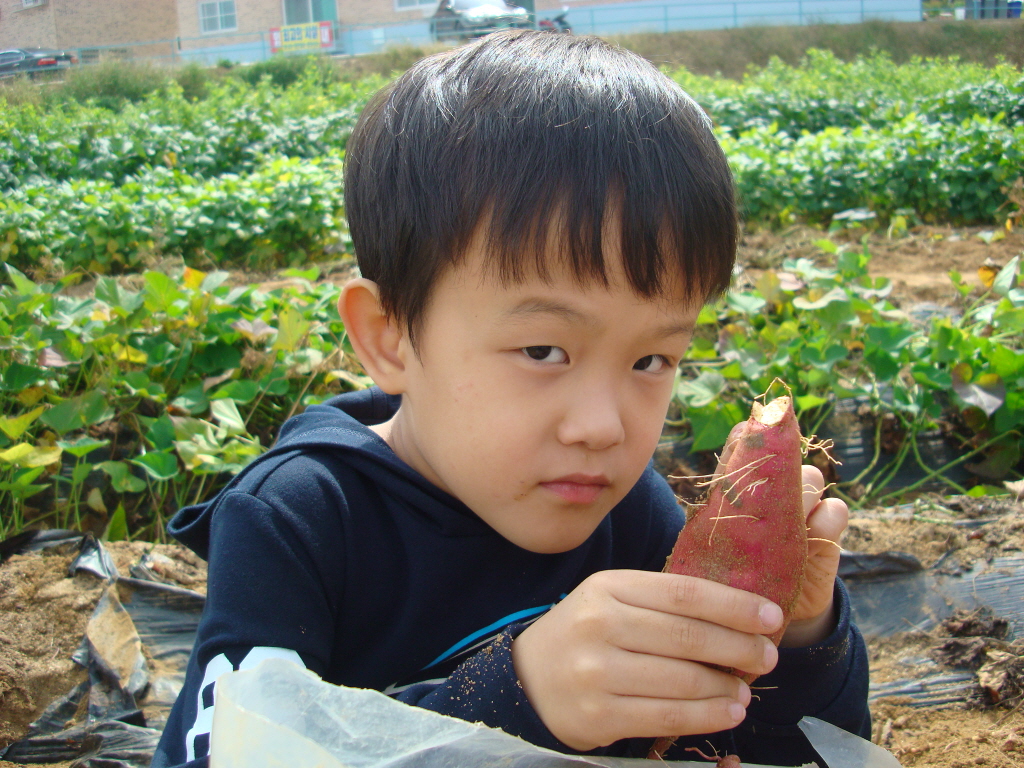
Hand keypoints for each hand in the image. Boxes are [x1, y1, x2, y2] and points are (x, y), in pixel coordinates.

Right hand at [510, 570, 783, 750]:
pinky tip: (728, 712)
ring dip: (727, 687)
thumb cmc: (584, 636)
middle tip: (768, 656)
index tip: (771, 617)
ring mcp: (597, 671)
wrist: (526, 681)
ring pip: (683, 680)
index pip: (685, 593)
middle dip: (740, 648)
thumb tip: (738, 616)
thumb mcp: (611, 601)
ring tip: (747, 690)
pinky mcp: (598, 715)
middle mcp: (601, 624)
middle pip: (689, 636)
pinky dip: (707, 716)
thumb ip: (662, 603)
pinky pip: (667, 716)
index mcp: (608, 587)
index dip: (735, 605)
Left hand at [715, 424, 848, 647]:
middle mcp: (777, 493)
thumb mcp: (721, 542)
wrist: (763, 613)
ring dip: (801, 492)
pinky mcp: (828, 535)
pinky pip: (836, 511)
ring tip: (787, 518)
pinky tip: (812, 533)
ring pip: (813, 479)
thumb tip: (709, 490)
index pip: (750, 450)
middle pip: (785, 460)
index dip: (750, 441)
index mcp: (745, 489)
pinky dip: (825, 518)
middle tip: (763, 492)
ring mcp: (805, 510)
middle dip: (776, 470)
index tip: (743, 438)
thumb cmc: (734, 572)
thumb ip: (719, 514)